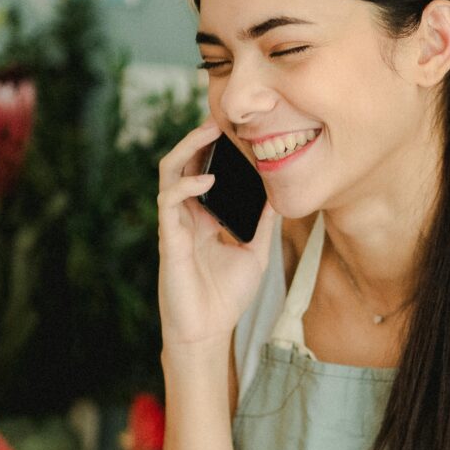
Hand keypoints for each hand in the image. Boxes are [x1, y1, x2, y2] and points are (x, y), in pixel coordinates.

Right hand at [157, 117, 276, 349]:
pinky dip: (186, 185)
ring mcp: (175, 225)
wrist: (209, 331)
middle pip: (182, 163)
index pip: (202, 171)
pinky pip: (168, 202)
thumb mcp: (254, 253)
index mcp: (203, 217)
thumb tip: (281, 195)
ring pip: (169, 173)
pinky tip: (207, 178)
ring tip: (208, 132)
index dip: (213, 149)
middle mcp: (185, 216)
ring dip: (186, 148)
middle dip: (197, 138)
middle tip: (219, 118)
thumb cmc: (226, 296)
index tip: (237, 130)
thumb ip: (263, 224)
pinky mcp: (169, 239)